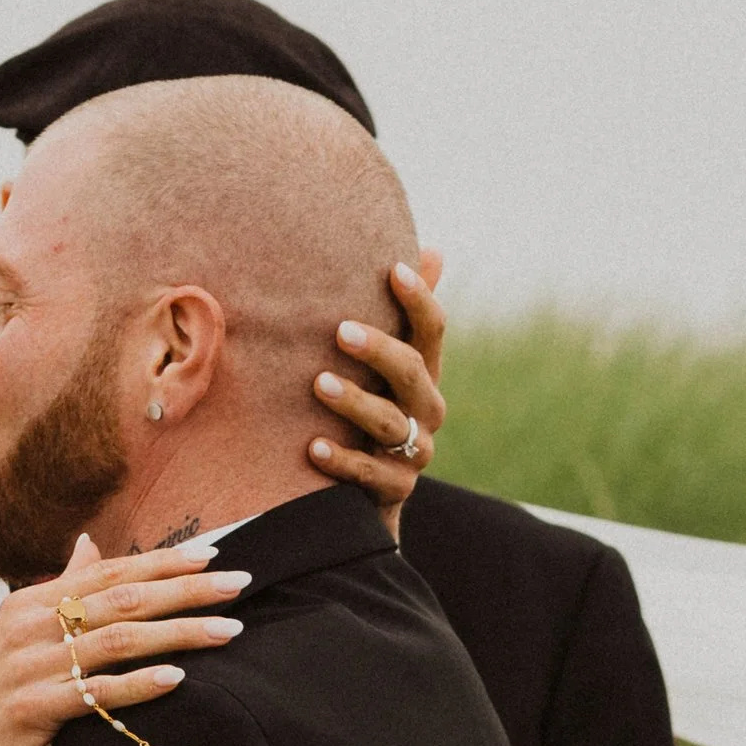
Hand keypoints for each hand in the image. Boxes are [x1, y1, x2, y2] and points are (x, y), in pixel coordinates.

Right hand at [0, 533, 248, 745]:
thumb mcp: (20, 631)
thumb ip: (60, 588)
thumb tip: (90, 544)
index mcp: (31, 602)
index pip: (109, 572)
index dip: (163, 562)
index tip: (214, 556)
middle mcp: (31, 627)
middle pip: (123, 599)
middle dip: (187, 590)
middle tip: (239, 585)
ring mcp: (30, 667)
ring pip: (118, 641)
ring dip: (179, 633)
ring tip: (228, 631)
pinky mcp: (31, 709)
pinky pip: (95, 693)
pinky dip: (138, 684)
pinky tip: (177, 678)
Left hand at [307, 251, 447, 535]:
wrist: (366, 494)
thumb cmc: (369, 411)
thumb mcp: (381, 366)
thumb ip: (398, 316)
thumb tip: (432, 250)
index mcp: (423, 373)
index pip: (433, 330)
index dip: (420, 299)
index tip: (393, 270)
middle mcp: (426, 409)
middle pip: (412, 372)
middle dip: (379, 349)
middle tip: (340, 330)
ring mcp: (413, 452)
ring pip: (389, 423)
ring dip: (355, 402)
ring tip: (319, 384)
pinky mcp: (394, 489)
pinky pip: (369, 474)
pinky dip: (343, 460)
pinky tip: (313, 448)